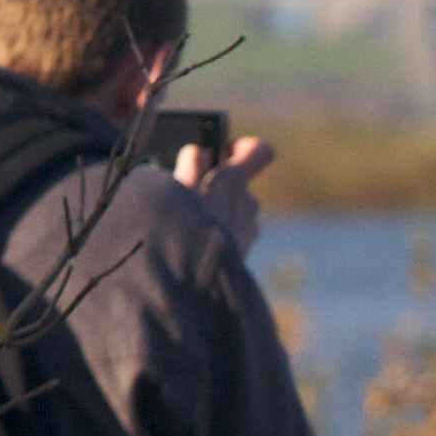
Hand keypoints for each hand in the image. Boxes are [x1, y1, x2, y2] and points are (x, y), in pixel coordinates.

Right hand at [175, 130, 276, 249]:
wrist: (195, 287)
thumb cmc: (180, 234)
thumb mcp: (176, 193)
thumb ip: (191, 167)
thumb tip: (200, 154)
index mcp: (232, 182)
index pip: (260, 152)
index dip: (244, 148)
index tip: (225, 151)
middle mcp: (248, 203)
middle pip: (239, 182)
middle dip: (217, 183)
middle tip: (191, 191)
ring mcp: (250, 228)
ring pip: (236, 207)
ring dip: (218, 208)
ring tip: (192, 220)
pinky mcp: (245, 248)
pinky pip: (236, 229)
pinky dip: (221, 229)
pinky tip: (200, 239)